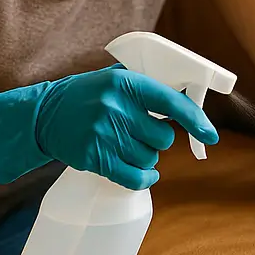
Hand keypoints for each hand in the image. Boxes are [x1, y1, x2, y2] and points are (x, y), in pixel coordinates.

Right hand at [0, 63, 218, 188]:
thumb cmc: (88, 95)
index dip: (196, 120)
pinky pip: (133, 177)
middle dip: (157, 138)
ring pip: (149, 158)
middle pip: (162, 138)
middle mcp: (116, 108)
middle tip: (139, 131)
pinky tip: (144, 173)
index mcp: (126, 83)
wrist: (44, 114)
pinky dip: (144, 177)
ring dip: (145, 156)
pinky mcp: (94, 157)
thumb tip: (187, 98)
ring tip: (125, 143)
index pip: (171, 103)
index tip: (210, 135)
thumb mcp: (115, 77)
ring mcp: (103, 134)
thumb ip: (147, 86)